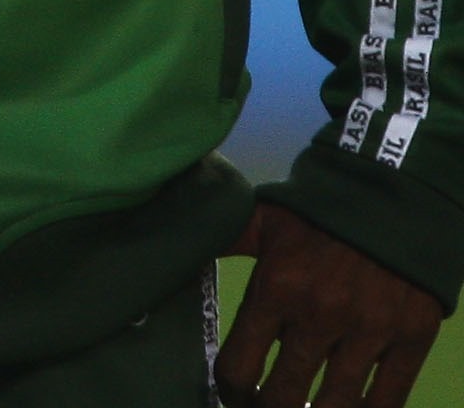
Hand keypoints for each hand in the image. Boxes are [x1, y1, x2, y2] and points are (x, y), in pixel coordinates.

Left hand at [221, 201, 444, 405]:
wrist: (393, 195)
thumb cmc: (317, 212)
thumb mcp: (260, 220)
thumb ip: (222, 244)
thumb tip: (170, 254)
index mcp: (276, 288)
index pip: (238, 367)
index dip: (230, 392)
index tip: (233, 396)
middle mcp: (320, 314)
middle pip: (282, 397)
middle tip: (264, 406)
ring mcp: (370, 330)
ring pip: (334, 407)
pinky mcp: (412, 338)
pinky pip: (387, 400)